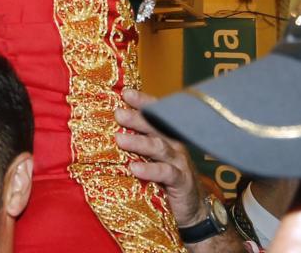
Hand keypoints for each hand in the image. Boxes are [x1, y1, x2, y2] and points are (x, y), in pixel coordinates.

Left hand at [117, 88, 206, 228]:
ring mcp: (179, 162)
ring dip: (139, 142)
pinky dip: (150, 170)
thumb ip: (137, 146)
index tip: (126, 93)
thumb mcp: (152, 160)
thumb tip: (109, 133)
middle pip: (156, 127)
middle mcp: (174, 145)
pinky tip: (134, 168)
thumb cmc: (165, 181)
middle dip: (137, 118)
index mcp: (165, 136)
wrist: (191, 209)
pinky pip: (165, 173)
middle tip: (118, 113)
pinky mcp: (181, 181)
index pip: (156, 115)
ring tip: (120, 139)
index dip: (143, 102)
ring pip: (159, 147)